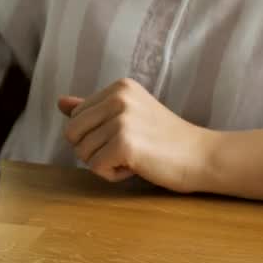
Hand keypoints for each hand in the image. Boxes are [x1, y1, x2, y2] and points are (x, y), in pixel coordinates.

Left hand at [56, 78, 213, 192]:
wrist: (202, 156)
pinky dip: (113, 175)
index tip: (128, 136)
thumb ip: (93, 109)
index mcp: (118, 87)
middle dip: (93, 150)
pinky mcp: (124, 143)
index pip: (75, 117)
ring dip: (106, 163)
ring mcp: (121, 119)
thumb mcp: (127, 116)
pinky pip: (95, 168)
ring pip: (82, 153)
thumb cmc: (164, 139)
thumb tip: (60, 102)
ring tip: (136, 156)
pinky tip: (138, 166)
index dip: (96, 136)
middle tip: (127, 150)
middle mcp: (118, 97)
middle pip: (72, 134)